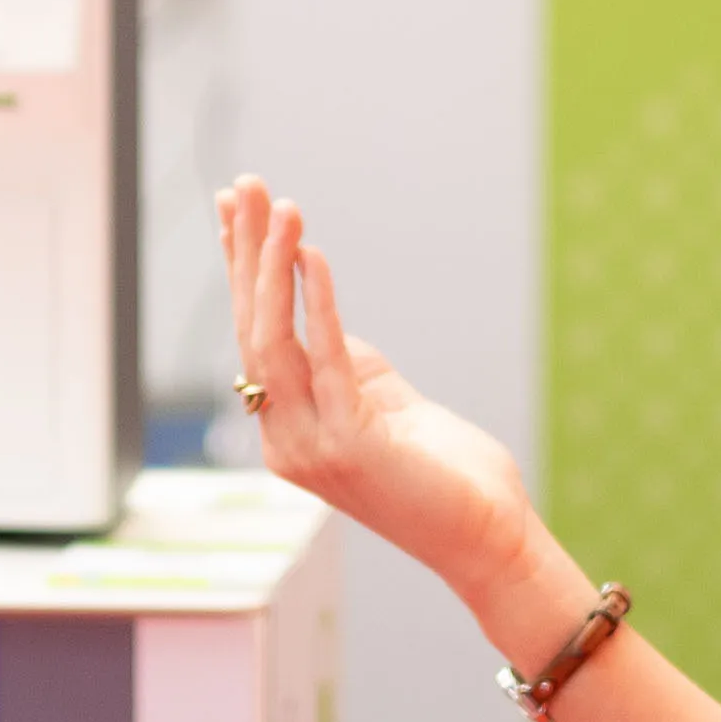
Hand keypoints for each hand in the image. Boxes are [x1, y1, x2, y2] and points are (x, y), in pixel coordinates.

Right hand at [219, 175, 552, 616]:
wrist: (487, 536)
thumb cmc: (442, 470)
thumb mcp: (380, 397)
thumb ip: (340, 358)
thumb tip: (314, 297)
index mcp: (286, 427)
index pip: (252, 331)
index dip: (241, 266)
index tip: (233, 206)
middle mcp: (284, 438)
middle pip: (251, 327)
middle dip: (245, 251)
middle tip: (244, 185)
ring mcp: (309, 446)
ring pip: (272, 340)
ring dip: (274, 266)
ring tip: (281, 206)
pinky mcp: (347, 446)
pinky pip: (325, 358)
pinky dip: (318, 302)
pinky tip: (314, 255)